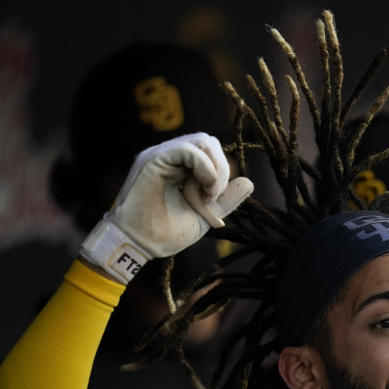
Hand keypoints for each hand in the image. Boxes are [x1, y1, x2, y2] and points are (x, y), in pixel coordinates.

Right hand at [80, 132, 252, 281]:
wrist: (138, 246)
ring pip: (202, 141)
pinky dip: (205, 168)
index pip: (211, 151)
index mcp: (179, 166)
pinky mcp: (154, 159)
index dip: (222, 171)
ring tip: (209, 195)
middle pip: (209, 142)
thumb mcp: (205, 215)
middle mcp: (169, 156)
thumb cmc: (164, 233)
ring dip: (215, 169)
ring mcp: (161, 155)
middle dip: (222, 168)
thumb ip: (225, 200)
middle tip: (214, 196)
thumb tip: (249, 181)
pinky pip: (188, 150)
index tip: (214, 200)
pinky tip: (203, 189)